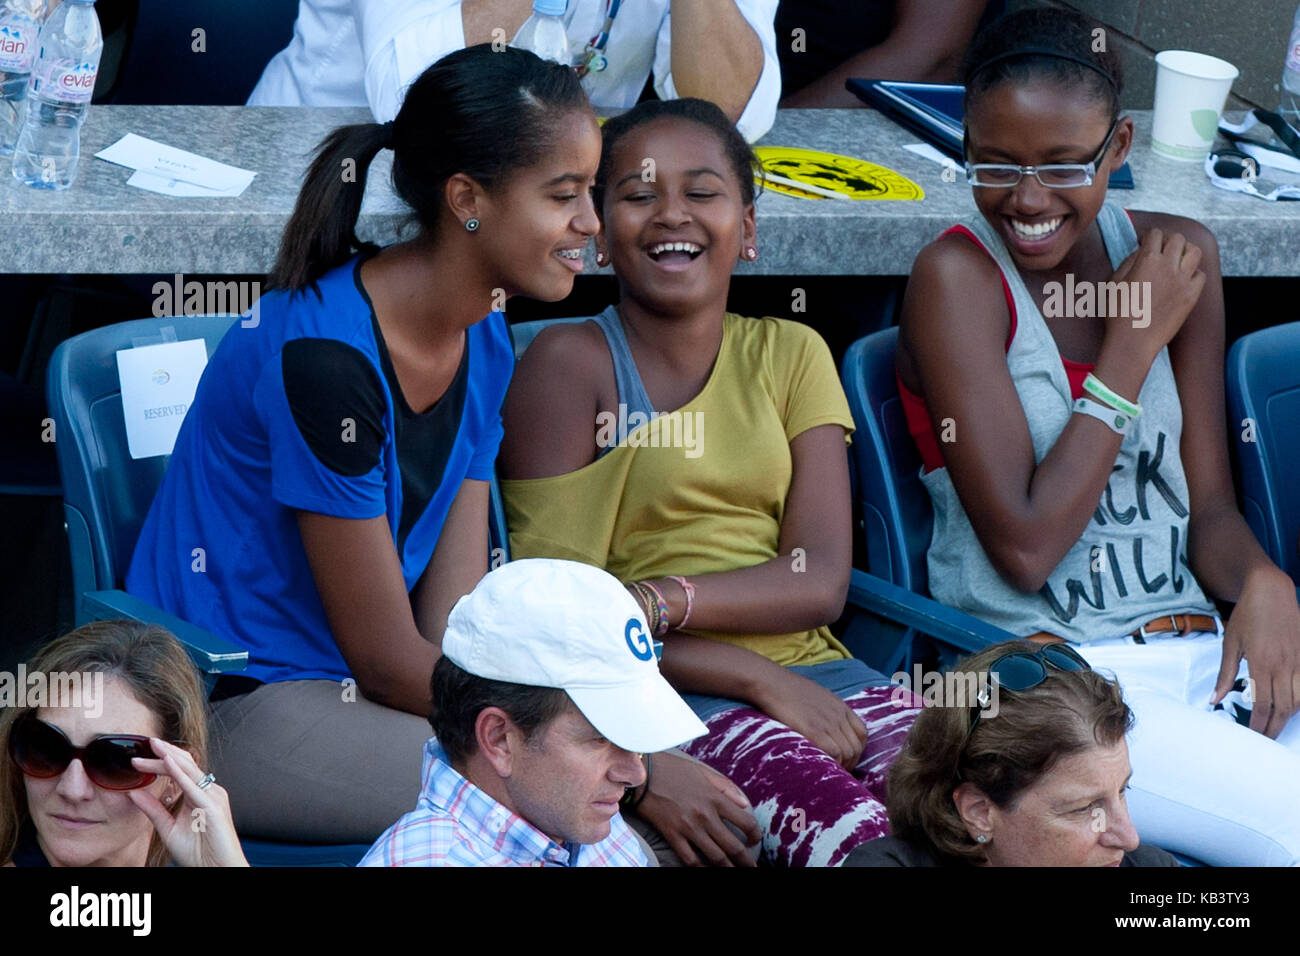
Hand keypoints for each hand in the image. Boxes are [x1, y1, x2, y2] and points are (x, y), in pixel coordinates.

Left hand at [127, 740, 248, 866]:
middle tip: (144, 743)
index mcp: (200, 795)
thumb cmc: (199, 853)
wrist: (217, 869)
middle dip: (163, 753)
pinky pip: (193, 786)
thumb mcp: (168, 828)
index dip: (158, 763)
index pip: (178, 772)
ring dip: (170, 756)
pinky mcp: (213, 806)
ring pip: (189, 770)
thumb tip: (133, 793)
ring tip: (154, 745)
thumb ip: (153, 809)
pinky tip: (168, 762)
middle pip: (184, 765)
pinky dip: (180, 772)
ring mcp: (213, 797)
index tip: (137, 760)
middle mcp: (209, 792)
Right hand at [635, 751, 761, 866]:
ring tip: (733, 872)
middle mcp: (705, 816)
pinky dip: (700, 868)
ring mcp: (688, 828)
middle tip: (752, 868)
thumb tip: (745, 804)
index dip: (755, 835)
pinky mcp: (672, 835)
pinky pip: (690, 859)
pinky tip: (706, 869)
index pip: (746, 822)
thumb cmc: (673, 769)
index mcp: (715, 799)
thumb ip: (726, 787)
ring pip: (715, 857)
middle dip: (746, 861)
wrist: (642, 774)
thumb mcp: (703, 771)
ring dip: (727, 868)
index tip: (754, 839)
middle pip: (733, 847)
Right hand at [755, 668, 866, 770]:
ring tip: (828, 770)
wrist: (771, 682)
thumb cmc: (786, 689)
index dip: (856, 750)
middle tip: (836, 770)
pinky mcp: (814, 730)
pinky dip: (831, 763)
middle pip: (856, 747)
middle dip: (850, 762)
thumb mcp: (814, 696)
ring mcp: (827, 722)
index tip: (845, 758)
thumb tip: (824, 726)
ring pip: (848, 752)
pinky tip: (821, 765)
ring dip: (841, 766)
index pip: (862, 733)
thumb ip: (825, 710)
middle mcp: (838, 715)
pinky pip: (834, 752)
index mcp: (840, 706)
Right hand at [1105, 227, 1205, 356]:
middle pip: (1178, 238)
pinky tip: (1183, 278)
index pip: (1155, 234)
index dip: (1149, 235)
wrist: (1133, 341)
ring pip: (1194, 252)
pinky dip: (1193, 272)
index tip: (1145, 242)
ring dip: (1185, 251)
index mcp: (1147, 260)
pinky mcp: (1192, 296)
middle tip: (1161, 248)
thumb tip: (1140, 252)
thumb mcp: (1114, 283)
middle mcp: (1169, 266)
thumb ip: (1128, 262)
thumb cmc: (1117, 313)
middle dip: (1168, 240)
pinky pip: (1201, 275)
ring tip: (1177, 258)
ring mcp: (1183, 281)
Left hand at [1215, 568, 1299, 738]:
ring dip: (1289, 717)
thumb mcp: (1230, 643)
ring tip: (1276, 726)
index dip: (1258, 724)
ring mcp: (1299, 661)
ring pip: (1299, 700)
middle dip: (1274, 727)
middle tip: (1264, 739)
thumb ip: (1225, 674)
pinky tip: (1292, 707)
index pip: (1262, 704)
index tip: (1251, 735)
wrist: (1271, 591)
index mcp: (1261, 663)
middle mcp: (1283, 665)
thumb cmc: (1247, 616)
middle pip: (1283, 708)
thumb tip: (1214, 700)